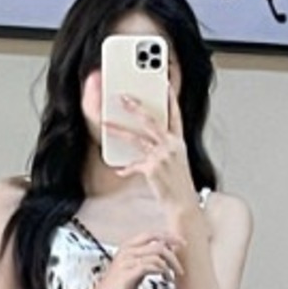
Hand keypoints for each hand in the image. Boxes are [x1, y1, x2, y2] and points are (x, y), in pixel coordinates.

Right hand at [91, 230, 183, 288]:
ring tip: (172, 277)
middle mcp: (127, 250)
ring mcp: (126, 261)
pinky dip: (161, 270)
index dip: (169, 237)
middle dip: (173, 254)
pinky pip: (150, 265)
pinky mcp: (127, 273)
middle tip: (180, 266)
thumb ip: (148, 260)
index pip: (152, 234)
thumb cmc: (119, 286)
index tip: (182, 243)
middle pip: (157, 243)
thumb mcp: (135, 269)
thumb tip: (167, 254)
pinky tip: (164, 278)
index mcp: (128, 246)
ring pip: (156, 254)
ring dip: (169, 265)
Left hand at [103, 88, 196, 219]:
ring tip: (105, 124)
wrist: (183, 204)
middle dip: (135, 107)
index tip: (164, 84)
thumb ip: (163, 147)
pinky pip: (133, 164)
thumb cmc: (178, 184)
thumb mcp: (176, 161)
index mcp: (178, 142)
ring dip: (118, 130)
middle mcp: (171, 145)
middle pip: (151, 120)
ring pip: (136, 138)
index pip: (175, 115)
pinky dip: (125, 168)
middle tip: (123, 97)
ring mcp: (162, 156)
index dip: (171, 98)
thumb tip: (144, 140)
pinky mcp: (152, 168)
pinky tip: (119, 170)